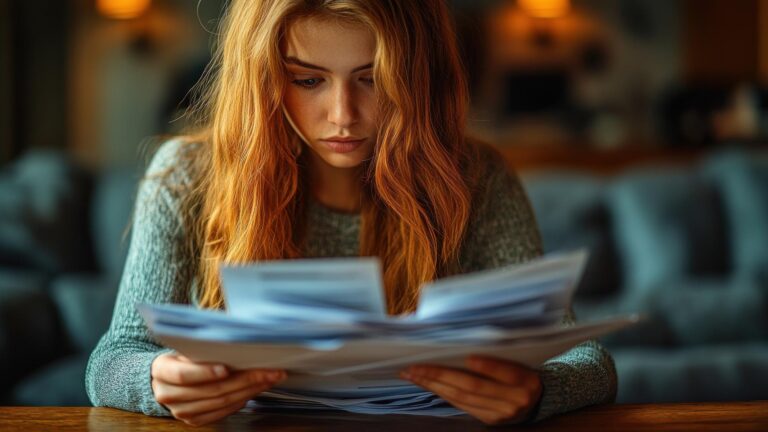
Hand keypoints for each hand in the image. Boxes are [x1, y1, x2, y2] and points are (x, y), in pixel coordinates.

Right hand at [151, 353, 285, 425]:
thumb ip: (203, 346)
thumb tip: (237, 341)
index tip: (227, 367)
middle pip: (210, 390)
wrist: (166, 377)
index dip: (206, 372)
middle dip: (244, 379)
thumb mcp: (186, 346)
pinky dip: (242, 400)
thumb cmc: (182, 356)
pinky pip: (223, 412)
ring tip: (269, 378)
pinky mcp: (194, 420)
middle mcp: (168, 394)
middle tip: (268, 370)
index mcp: (162, 370)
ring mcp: (181, 411)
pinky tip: (256, 389)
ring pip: (221, 402)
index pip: (183, 375)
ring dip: (249, 390)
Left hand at [400, 355, 541, 424]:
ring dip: (433, 385)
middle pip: (475, 387)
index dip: (488, 366)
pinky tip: (426, 383)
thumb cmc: (523, 370)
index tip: (469, 357)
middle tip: (415, 365)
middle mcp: (516, 400)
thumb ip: (499, 350)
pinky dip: (442, 392)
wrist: (537, 399)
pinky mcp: (489, 420)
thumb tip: (463, 337)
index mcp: (527, 380)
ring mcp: (501, 414)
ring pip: (462, 398)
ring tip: (412, 374)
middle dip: (441, 375)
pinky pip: (461, 405)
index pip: (507, 372)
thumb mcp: (520, 358)